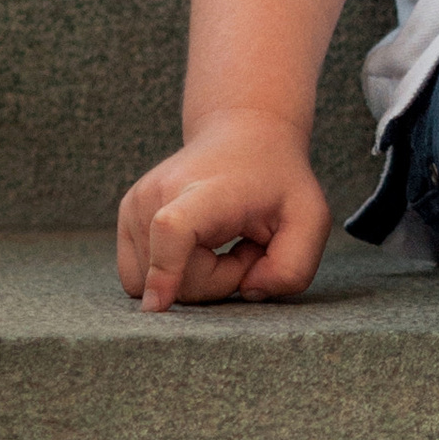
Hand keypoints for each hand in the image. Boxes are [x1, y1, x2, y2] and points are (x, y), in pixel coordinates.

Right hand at [117, 110, 332, 311]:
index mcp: (206, 191)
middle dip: (220, 280)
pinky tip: (201, 246)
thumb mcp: (312, 219)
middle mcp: (159, 194)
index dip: (165, 269)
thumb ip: (294, 266)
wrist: (243, 134)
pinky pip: (139, 276)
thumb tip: (248, 291)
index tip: (157, 305)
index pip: (174, 229)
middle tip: (248, 245)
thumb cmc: (278, 182)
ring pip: (151, 283)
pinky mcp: (126, 217)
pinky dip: (172, 273)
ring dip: (195, 278)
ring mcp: (136, 205)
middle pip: (175, 276)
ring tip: (224, 242)